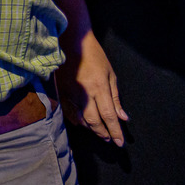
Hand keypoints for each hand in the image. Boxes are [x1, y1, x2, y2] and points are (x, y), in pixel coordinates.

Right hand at [55, 0, 127, 145]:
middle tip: (109, 139)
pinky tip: (83, 123)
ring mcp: (71, 93)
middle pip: (94, 121)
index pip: (109, 116)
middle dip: (103, 133)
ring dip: (90, 128)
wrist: (72, 42)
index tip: (120, 143)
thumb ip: (116, 98)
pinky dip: (77, 120)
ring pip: (80, 119)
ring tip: (99, 132)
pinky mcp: (62, 92)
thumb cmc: (94, 56)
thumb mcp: (110, 74)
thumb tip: (123, 117)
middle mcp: (85, 93)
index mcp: (99, 87)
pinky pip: (69, 113)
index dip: (115, 131)